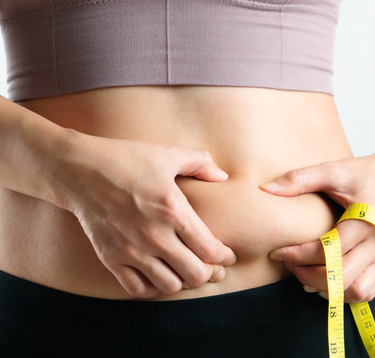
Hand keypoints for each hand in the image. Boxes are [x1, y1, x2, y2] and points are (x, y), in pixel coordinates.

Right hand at [57, 133, 236, 297]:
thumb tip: (223, 177)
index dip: (225, 256)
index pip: (210, 250)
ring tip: (184, 269)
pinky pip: (138, 289)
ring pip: (169, 286)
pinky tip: (157, 272)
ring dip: (182, 281)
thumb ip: (200, 163)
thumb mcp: (168, 154)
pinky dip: (152, 287)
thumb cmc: (126, 159)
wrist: (78, 171)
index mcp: (174, 211)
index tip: (226, 254)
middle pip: (195, 275)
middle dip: (209, 273)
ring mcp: (131, 250)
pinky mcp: (111, 258)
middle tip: (211, 266)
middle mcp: (154, 235)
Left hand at [261, 155, 374, 302]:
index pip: (328, 250)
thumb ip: (299, 179)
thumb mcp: (332, 171)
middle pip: (341, 276)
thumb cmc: (362, 174)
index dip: (298, 255)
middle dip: (308, 274)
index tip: (278, 252)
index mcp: (366, 220)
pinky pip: (367, 292)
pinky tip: (328, 280)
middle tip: (289, 264)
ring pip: (356, 290)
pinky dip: (345, 293)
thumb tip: (265, 189)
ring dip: (329, 288)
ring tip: (308, 274)